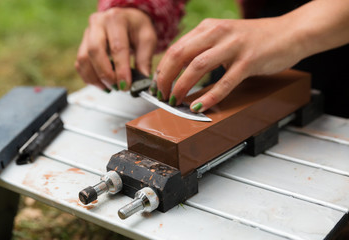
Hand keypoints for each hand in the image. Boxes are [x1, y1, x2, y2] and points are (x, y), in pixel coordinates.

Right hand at [75, 8, 156, 90]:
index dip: (121, 70)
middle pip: (95, 51)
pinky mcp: (83, 44)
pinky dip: (89, 78)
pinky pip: (80, 64)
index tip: (126, 86)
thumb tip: (142, 82)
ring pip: (84, 59)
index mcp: (117, 19)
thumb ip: (144, 60)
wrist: (127, 19)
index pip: (117, 47)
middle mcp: (98, 23)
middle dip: (106, 74)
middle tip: (118, 87)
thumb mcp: (147, 40)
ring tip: (111, 88)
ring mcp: (87, 33)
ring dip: (96, 78)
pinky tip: (102, 84)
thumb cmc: (137, 28)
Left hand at [155, 17, 304, 111]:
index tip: (158, 86)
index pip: (175, 48)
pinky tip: (200, 107)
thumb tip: (180, 70)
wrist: (290, 33)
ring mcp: (233, 46)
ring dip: (182, 87)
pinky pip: (224, 81)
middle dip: (165, 79)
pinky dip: (209, 96)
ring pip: (197, 67)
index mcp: (208, 28)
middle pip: (179, 56)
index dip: (162, 69)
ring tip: (176, 102)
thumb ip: (203, 49)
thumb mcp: (224, 37)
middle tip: (162, 96)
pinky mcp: (249, 61)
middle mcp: (217, 33)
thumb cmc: (255, 39)